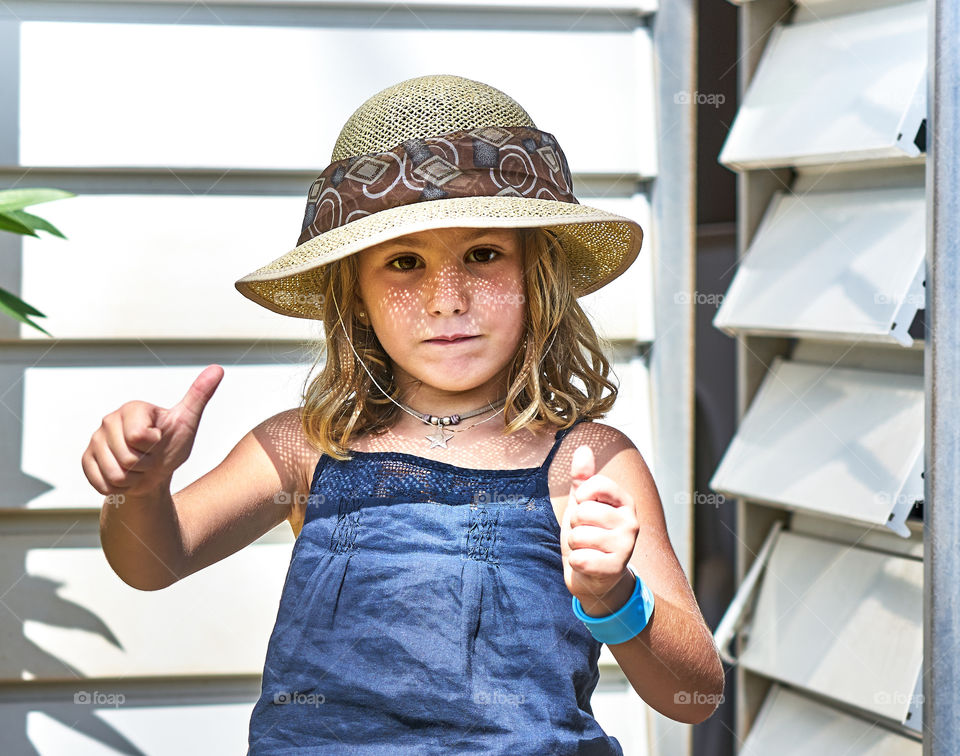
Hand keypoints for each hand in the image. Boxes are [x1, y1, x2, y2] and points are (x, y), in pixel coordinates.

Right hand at [81, 365, 223, 496]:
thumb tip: (218, 369)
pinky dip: (119, 488)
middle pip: (128, 458)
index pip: (139, 437)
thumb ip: (199, 396)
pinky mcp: (86, 460)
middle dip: (145, 465)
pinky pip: (102, 483)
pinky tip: (126, 476)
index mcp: (132, 408)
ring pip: (115, 474)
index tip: (158, 440)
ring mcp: (95, 440)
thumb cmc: (171, 444)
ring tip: (138, 467)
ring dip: (133, 478)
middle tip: (149, 457)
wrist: (154, 473)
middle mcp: (109, 420)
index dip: (154, 446)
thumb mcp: (187, 421)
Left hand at [560, 444, 639, 613]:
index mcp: (625, 502)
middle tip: (585, 533)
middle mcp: (631, 522)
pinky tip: (587, 564)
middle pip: (582, 512)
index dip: (579, 497)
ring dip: (574, 544)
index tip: (584, 507)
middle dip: (574, 525)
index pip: (593, 485)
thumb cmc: (589, 535)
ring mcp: (626, 546)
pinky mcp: (615, 569)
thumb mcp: (583, 505)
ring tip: (587, 549)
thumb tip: (583, 449)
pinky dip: (576, 562)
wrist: (595, 577)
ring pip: (578, 536)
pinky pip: (579, 558)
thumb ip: (582, 478)